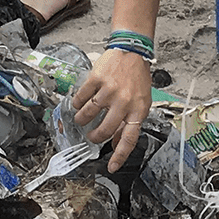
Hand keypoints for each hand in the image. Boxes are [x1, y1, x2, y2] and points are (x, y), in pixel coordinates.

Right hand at [72, 49, 152, 170]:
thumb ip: (130, 123)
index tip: (111, 167)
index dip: (119, 155)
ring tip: (82, 120)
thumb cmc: (137, 78)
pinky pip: (82, 97)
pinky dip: (77, 104)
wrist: (132, 51)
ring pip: (89, 114)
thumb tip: (116, 143)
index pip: (129, 139)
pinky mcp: (97, 79)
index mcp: (138, 110)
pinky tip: (78, 104)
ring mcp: (110, 90)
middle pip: (105, 129)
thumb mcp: (141, 102)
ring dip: (82, 120)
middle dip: (95, 137)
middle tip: (91, 137)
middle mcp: (124, 102)